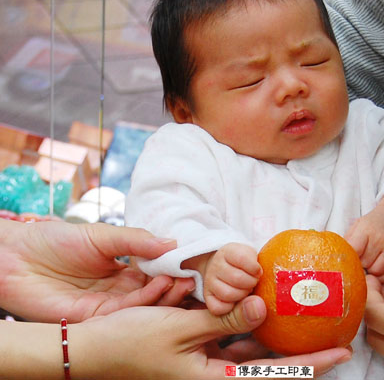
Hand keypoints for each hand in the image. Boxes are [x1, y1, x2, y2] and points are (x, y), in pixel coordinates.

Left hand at [0, 219, 194, 321]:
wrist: (17, 257)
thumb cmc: (57, 240)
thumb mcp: (103, 235)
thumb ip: (137, 241)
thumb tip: (173, 243)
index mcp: (124, 270)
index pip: (157, 272)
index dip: (176, 268)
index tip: (196, 262)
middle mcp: (120, 289)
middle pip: (156, 291)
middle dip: (177, 285)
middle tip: (195, 276)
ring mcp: (109, 304)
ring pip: (145, 304)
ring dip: (166, 293)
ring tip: (182, 279)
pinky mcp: (95, 317)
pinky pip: (126, 311)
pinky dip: (146, 300)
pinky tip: (161, 284)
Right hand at [73, 295, 351, 378]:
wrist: (92, 348)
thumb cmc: (131, 341)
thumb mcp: (180, 327)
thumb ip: (226, 318)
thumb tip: (264, 306)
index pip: (275, 376)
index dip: (311, 365)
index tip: (341, 352)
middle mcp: (216, 376)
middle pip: (271, 366)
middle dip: (303, 350)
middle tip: (334, 331)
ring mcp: (208, 363)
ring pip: (254, 352)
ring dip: (278, 337)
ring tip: (307, 319)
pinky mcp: (199, 350)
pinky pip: (233, 340)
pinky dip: (252, 327)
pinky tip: (267, 312)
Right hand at [204, 243, 261, 314]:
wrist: (226, 266)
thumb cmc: (246, 264)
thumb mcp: (253, 258)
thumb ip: (256, 271)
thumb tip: (258, 302)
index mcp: (228, 251)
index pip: (242, 258)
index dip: (255, 268)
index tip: (259, 272)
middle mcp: (215, 265)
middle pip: (237, 278)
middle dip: (251, 283)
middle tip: (253, 283)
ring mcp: (209, 281)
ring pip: (228, 294)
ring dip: (242, 295)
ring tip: (246, 290)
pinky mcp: (207, 296)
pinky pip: (218, 308)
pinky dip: (230, 308)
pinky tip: (236, 301)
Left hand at [345, 184, 383, 281]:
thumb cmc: (372, 223)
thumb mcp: (357, 227)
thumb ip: (347, 241)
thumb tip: (333, 258)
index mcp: (366, 230)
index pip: (353, 251)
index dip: (348, 260)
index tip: (345, 263)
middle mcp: (380, 239)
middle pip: (364, 264)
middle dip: (359, 266)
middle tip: (358, 262)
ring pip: (377, 272)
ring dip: (371, 272)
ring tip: (369, 264)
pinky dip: (383, 276)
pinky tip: (379, 269)